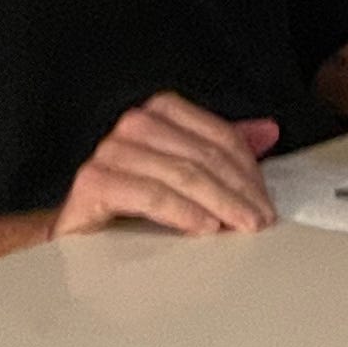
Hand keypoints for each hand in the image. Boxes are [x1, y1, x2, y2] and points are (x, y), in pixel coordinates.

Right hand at [55, 94, 280, 239]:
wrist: (78, 233)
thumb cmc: (132, 201)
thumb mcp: (183, 171)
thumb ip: (221, 150)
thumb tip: (269, 132)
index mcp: (162, 112)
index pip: (219, 137)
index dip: (249, 170)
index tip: (266, 201)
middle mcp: (135, 124)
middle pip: (203, 157)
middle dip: (238, 191)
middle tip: (259, 219)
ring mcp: (111, 150)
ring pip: (182, 175)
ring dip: (219, 203)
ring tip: (240, 225)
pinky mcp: (93, 181)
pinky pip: (151, 195)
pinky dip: (183, 212)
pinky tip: (203, 227)